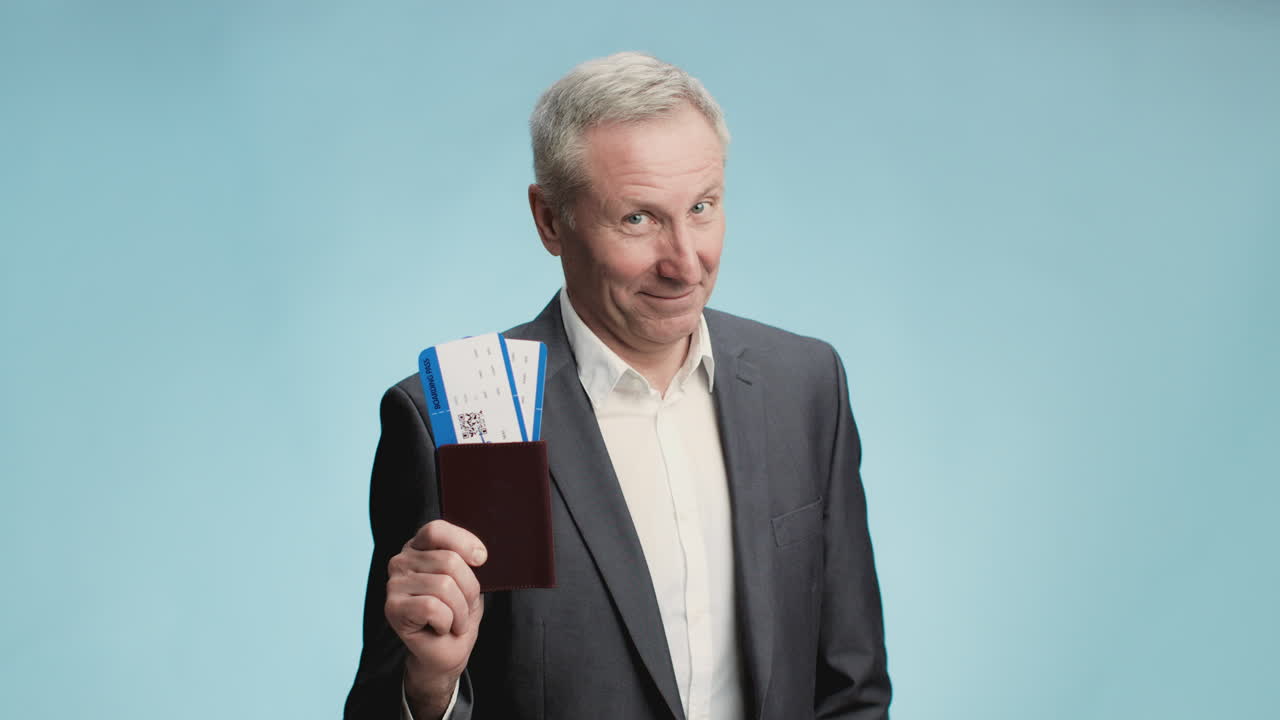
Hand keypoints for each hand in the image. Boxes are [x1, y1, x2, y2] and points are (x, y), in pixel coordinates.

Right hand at [385, 519, 486, 718]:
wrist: (447, 652)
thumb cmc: (458, 612)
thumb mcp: (468, 580)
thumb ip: (466, 561)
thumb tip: (479, 554)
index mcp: (419, 548)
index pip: (437, 530)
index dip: (464, 543)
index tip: (482, 560)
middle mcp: (401, 561)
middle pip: (449, 561)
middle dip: (468, 589)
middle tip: (463, 607)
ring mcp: (393, 584)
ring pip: (444, 585)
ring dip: (460, 610)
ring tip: (455, 620)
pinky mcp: (393, 608)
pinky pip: (433, 607)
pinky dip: (447, 622)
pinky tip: (442, 628)